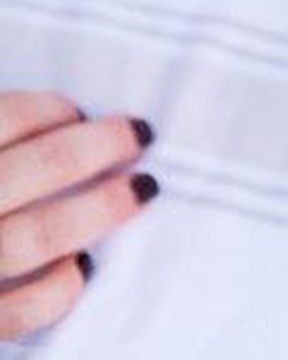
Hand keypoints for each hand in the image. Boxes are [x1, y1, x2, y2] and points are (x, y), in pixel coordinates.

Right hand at [0, 92, 157, 339]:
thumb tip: (43, 119)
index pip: (1, 120)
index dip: (47, 110)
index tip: (76, 109)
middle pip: (33, 170)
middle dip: (96, 148)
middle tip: (138, 133)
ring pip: (33, 237)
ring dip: (98, 210)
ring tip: (140, 189)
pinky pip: (14, 312)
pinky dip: (56, 291)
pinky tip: (83, 268)